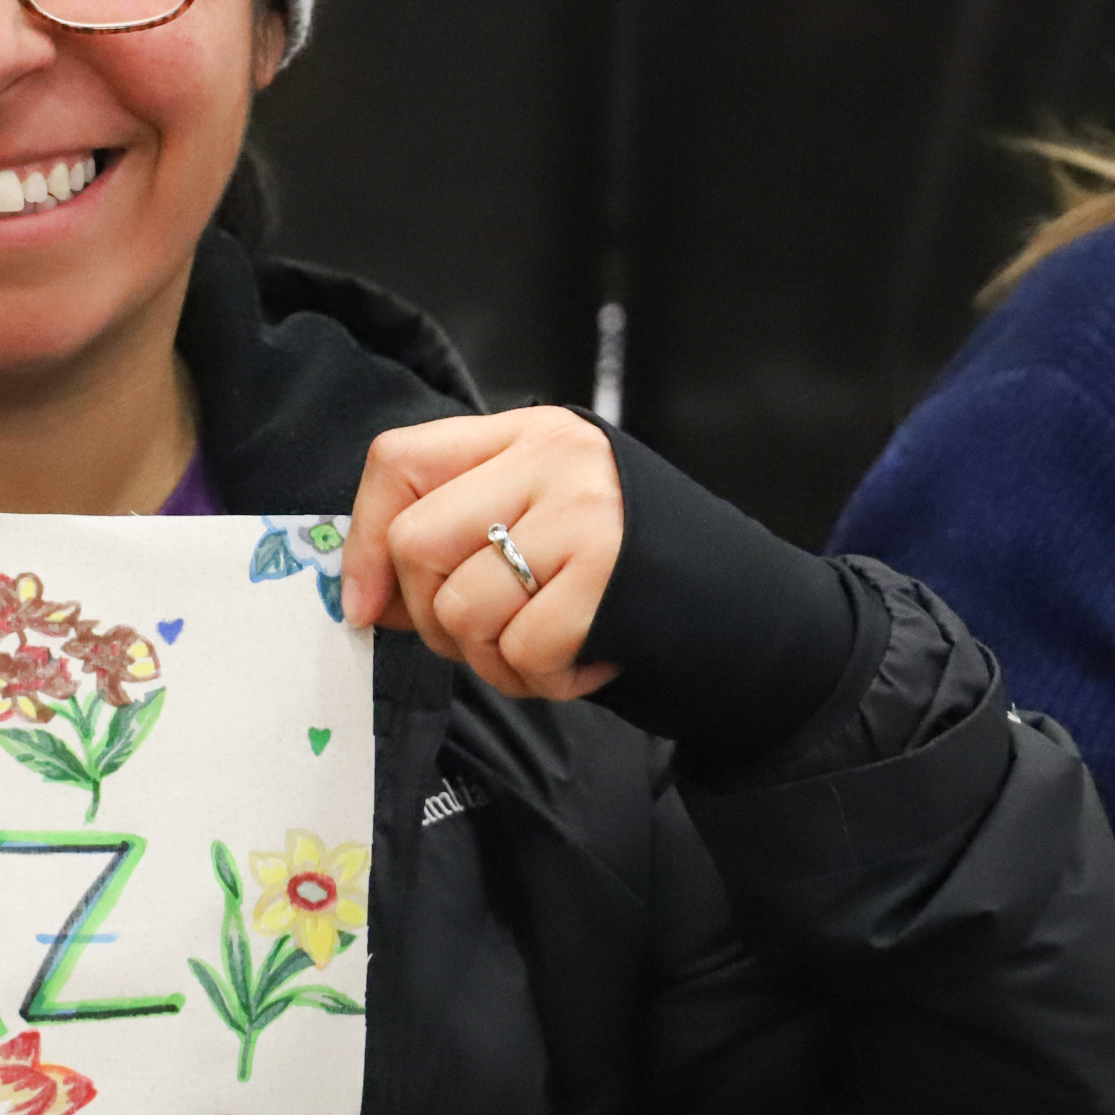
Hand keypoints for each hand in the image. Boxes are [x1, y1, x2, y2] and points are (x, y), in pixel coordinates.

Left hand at [338, 406, 625, 702]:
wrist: (753, 613)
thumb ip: (459, 534)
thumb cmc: (629, 573)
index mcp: (529, 434)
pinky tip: (582, 661)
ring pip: (460, 608)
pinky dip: (540, 680)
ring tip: (543, 647)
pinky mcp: (608, 580)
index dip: (361, 540)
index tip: (362, 605)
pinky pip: (520, 652)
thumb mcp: (542, 517)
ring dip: (489, 658)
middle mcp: (556, 462)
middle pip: (416, 543)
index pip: (400, 460)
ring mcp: (585, 517)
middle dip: (429, 616)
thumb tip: (362, 595)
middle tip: (484, 636)